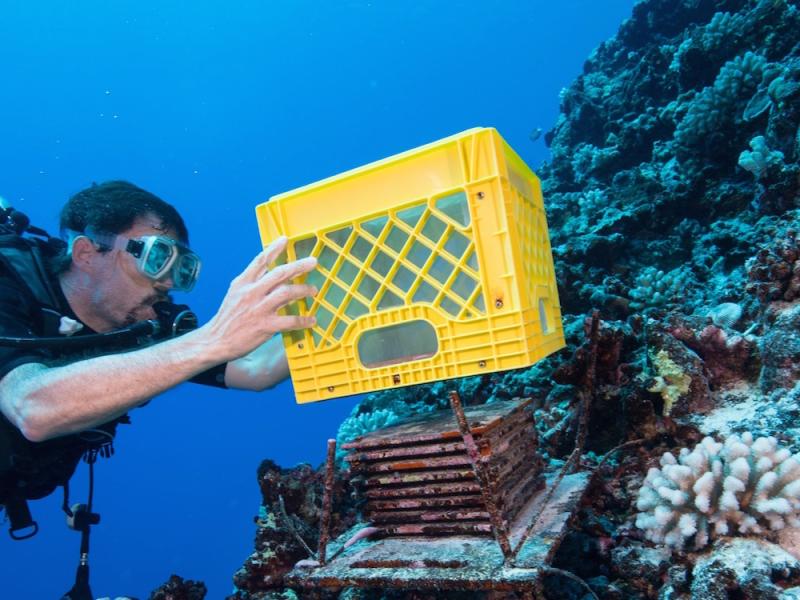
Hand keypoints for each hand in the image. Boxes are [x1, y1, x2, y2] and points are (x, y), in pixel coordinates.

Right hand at [201, 236, 316, 362]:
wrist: (216, 340)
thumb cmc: (228, 317)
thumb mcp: (235, 293)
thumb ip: (252, 282)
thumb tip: (271, 272)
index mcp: (243, 282)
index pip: (260, 260)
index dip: (274, 249)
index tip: (285, 239)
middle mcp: (251, 292)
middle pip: (279, 273)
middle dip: (298, 266)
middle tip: (313, 261)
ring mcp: (259, 309)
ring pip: (286, 293)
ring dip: (303, 290)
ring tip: (313, 290)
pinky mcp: (265, 326)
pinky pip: (289, 321)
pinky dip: (303, 320)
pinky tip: (311, 320)